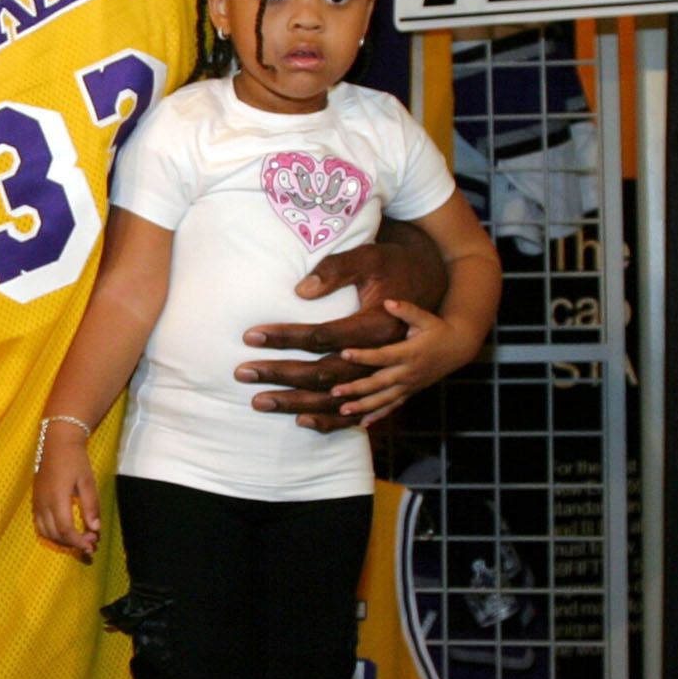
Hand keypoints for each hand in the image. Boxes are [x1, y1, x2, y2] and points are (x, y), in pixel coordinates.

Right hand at [30, 429, 99, 558]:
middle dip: (73, 543)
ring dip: (62, 540)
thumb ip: (91, 505)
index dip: (78, 541)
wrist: (57, 443)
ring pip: (45, 532)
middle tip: (91, 540)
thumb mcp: (88, 481)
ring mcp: (37, 502)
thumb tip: (95, 528)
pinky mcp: (35, 501)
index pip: (65, 529)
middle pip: (55, 534)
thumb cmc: (75, 460)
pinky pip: (40, 524)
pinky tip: (65, 530)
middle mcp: (43, 503)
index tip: (91, 545)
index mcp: (57, 498)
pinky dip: (52, 533)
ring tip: (79, 538)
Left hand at [238, 234, 448, 432]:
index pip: (321, 337)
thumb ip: (336, 270)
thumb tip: (300, 292)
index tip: (250, 336)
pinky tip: (302, 421)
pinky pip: (358, 410)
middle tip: (243, 373)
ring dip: (296, 403)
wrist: (435, 285)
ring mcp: (387, 376)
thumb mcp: (369, 257)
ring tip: (258, 402)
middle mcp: (382, 357)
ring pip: (336, 398)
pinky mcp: (388, 384)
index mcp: (377, 326)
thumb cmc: (394, 266)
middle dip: (281, 375)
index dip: (285, 337)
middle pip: (324, 373)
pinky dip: (331, 419)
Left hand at [331, 299, 484, 418]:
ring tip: (342, 410)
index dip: (364, 356)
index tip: (344, 353)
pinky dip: (378, 415)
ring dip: (363, 406)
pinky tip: (362, 423)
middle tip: (335, 391)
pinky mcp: (410, 392)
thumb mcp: (426, 317)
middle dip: (356, 388)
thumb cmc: (438, 329)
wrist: (458, 348)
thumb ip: (407, 310)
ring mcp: (409, 385)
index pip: (383, 356)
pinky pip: (393, 406)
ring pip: (384, 399)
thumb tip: (388, 302)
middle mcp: (408, 373)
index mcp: (410, 353)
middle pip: (379, 383)